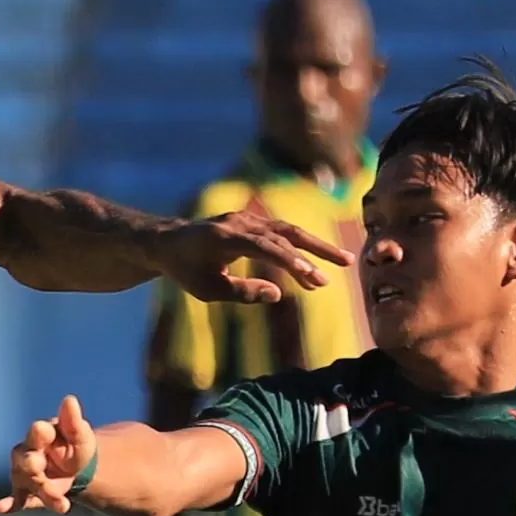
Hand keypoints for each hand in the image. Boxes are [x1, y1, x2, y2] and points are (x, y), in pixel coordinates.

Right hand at [0, 395, 102, 514]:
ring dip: (42, 493)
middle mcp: (27, 453)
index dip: (40, 433)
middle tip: (40, 468)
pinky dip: (8, 504)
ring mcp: (25, 474)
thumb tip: (70, 399)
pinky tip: (0, 509)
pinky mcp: (26, 492)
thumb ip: (72, 420)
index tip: (45, 430)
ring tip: (63, 505)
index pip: (37, 432)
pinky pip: (16, 499)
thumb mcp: (80, 434)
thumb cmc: (76, 446)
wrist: (79, 469)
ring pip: (26, 483)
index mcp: (41, 435)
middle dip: (32, 466)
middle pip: (25, 460)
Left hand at [155, 202, 346, 308]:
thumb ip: (243, 292)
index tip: (313, 278)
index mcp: (227, 237)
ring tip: (342, 263)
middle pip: (287, 233)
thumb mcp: (208, 290)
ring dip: (315, 247)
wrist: (168, 242)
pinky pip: (281, 234)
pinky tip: (311, 268)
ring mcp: (248, 220)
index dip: (291, 262)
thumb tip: (278, 295)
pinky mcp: (252, 223)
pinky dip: (299, 248)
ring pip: (289, 231)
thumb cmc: (186, 270)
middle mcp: (241, 223)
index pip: (266, 248)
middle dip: (318, 249)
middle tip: (346, 263)